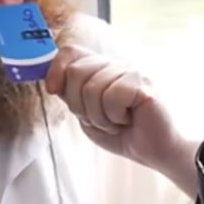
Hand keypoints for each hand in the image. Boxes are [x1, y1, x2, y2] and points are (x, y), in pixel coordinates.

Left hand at [45, 45, 196, 194]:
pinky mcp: (143, 84)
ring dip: (99, 117)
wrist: (152, 151)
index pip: (70, 52)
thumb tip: (51, 80)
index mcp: (98, 70)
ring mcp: (130, 72)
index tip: (53, 89)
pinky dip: (115, 117)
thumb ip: (70, 95)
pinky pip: (112, 97)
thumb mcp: (85, 114)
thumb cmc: (120, 134)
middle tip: (98, 118)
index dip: (56, 69)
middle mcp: (114, 66)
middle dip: (78, 105)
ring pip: (92, 88)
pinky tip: (129, 120)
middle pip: (76, 72)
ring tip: (116, 122)